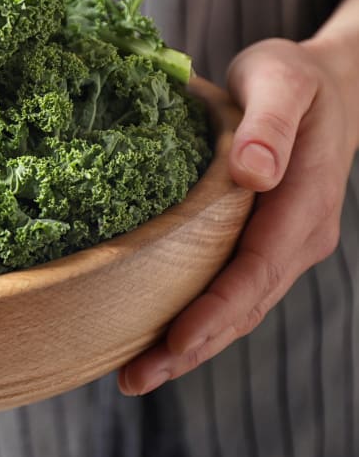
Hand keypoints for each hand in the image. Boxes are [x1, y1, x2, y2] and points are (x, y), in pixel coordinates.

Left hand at [119, 37, 358, 394]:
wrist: (323, 85)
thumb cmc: (293, 76)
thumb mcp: (282, 80)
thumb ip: (270, 124)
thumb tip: (252, 172)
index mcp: (305, 205)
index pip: (256, 272)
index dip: (215, 312)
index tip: (174, 342)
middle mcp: (297, 237)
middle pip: (243, 306)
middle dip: (191, 348)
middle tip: (132, 380)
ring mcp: (280, 245)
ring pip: (235, 307)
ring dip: (188, 345)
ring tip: (133, 375)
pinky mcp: (258, 242)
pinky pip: (226, 288)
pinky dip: (193, 317)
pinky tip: (151, 334)